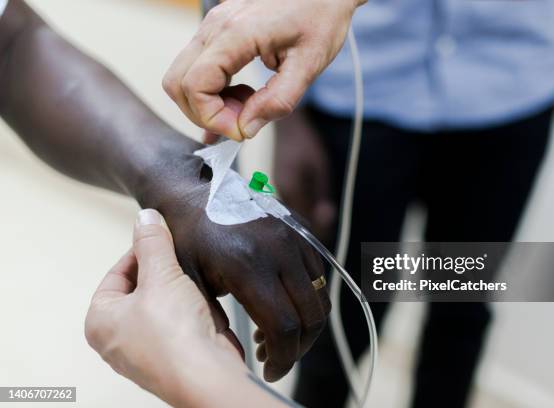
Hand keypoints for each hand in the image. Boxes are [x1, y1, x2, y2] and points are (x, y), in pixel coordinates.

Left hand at [85, 209, 244, 406]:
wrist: (208, 375)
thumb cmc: (174, 335)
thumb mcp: (161, 274)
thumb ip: (152, 243)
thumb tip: (146, 218)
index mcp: (100, 321)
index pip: (117, 273)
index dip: (141, 252)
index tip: (161, 239)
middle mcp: (118, 339)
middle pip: (142, 289)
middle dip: (166, 274)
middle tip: (181, 262)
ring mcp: (146, 351)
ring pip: (165, 306)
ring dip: (183, 294)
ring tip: (195, 289)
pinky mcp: (174, 356)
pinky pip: (183, 324)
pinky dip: (195, 314)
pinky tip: (206, 311)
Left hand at [138, 154, 330, 381]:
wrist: (194, 191)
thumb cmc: (185, 240)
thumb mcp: (184, 280)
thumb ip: (211, 318)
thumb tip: (230, 352)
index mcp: (246, 263)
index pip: (284, 325)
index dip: (282, 357)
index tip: (270, 369)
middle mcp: (278, 247)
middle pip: (311, 314)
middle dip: (299, 347)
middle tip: (277, 358)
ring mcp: (293, 234)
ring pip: (320, 294)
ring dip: (307, 323)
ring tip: (277, 334)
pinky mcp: (300, 228)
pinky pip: (318, 272)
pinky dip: (308, 297)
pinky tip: (284, 305)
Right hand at [162, 0, 364, 140]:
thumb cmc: (320, 15)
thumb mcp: (308, 64)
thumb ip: (277, 101)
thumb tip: (246, 128)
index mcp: (236, 33)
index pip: (195, 86)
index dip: (212, 117)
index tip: (241, 131)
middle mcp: (216, 26)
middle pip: (178, 83)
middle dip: (203, 114)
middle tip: (240, 122)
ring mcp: (213, 26)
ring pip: (183, 77)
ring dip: (208, 103)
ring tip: (246, 105)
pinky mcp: (218, 30)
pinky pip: (197, 67)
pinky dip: (212, 91)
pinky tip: (242, 96)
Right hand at [274, 109, 336, 243]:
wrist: (288, 124)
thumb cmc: (306, 142)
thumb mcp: (320, 167)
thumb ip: (322, 194)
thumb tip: (327, 218)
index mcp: (289, 188)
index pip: (304, 219)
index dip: (319, 227)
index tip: (332, 227)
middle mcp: (277, 192)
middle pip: (296, 219)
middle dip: (313, 223)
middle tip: (329, 221)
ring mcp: (274, 189)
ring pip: (292, 211)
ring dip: (307, 214)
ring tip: (322, 213)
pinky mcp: (277, 185)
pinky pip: (289, 202)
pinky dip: (301, 205)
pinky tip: (311, 202)